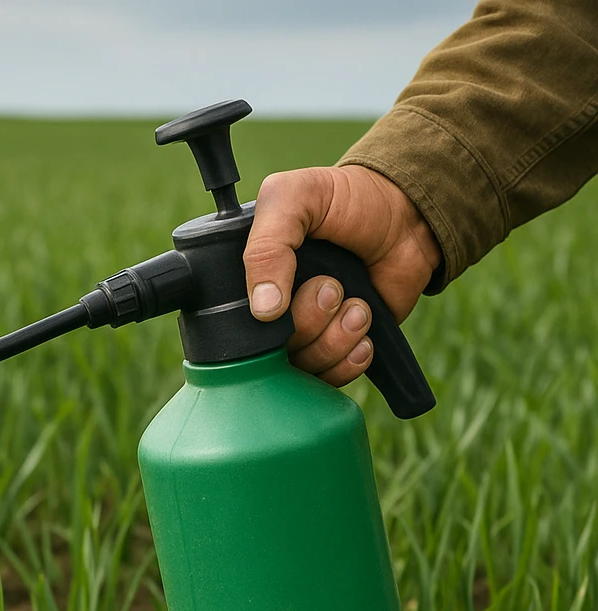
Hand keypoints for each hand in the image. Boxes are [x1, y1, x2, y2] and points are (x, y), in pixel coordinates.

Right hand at [243, 165, 441, 386]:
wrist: (409, 213)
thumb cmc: (347, 200)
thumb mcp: (294, 198)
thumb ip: (266, 245)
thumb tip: (263, 310)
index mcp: (254, 278)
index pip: (234, 325)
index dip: (258, 324)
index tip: (284, 302)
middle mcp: (275, 310)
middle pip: (273, 354)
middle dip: (309, 322)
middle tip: (333, 288)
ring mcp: (309, 332)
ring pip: (305, 367)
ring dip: (335, 339)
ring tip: (357, 307)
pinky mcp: (341, 348)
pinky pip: (333, 379)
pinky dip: (350, 361)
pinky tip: (364, 336)